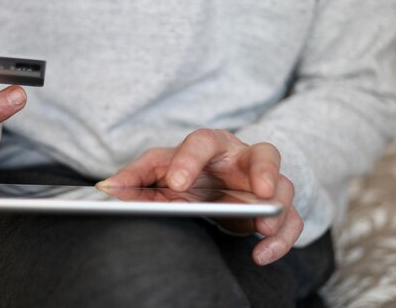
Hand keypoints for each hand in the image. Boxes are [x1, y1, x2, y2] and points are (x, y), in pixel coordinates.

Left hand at [97, 129, 302, 264]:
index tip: (177, 183)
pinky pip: (290, 220)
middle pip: (264, 153)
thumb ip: (136, 175)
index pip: (203, 141)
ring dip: (277, 208)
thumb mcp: (158, 168)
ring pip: (284, 188)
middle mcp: (242, 158)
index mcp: (211, 144)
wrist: (213, 182)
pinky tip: (262, 254)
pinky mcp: (274, 208)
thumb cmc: (185, 170)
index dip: (190, 159)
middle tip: (259, 190)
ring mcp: (262, 182)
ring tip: (263, 229)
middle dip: (264, 171)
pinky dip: (282, 238)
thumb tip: (106, 188)